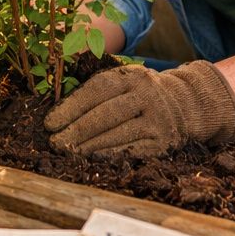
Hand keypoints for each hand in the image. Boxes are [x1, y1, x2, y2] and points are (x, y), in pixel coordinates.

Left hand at [44, 60, 234, 157]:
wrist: (184, 105)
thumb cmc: (139, 94)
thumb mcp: (123, 80)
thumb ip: (95, 88)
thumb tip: (55, 106)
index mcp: (131, 76)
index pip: (96, 90)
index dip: (70, 107)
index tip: (49, 123)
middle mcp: (147, 95)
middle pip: (106, 114)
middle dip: (76, 130)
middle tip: (54, 143)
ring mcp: (157, 119)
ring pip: (117, 134)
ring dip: (88, 146)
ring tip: (68, 152)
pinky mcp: (163, 142)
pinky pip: (131, 150)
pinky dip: (108, 155)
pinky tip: (91, 159)